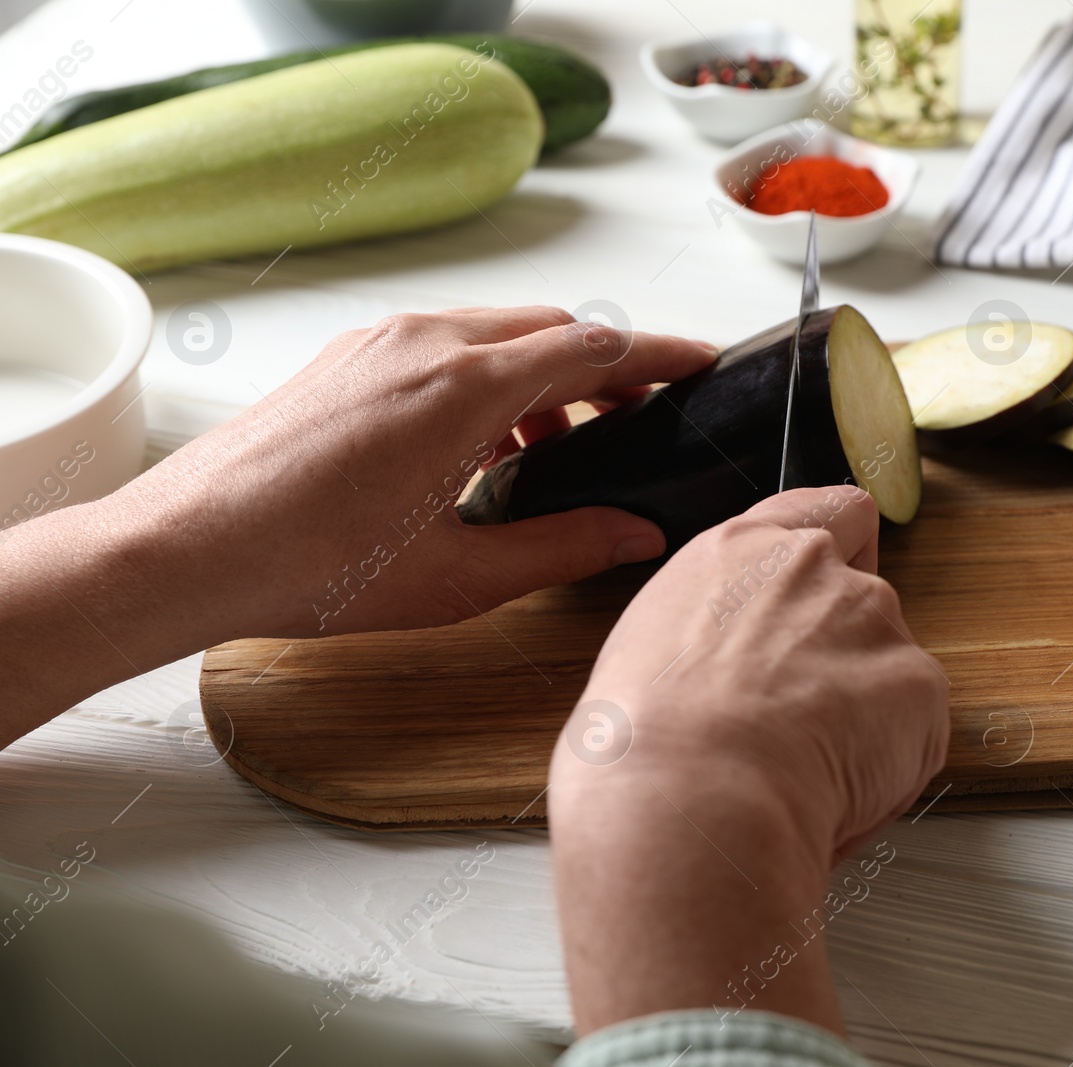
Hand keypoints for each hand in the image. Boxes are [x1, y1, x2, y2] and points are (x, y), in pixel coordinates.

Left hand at [0, 306, 716, 739]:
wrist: (185, 550)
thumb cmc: (310, 568)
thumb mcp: (460, 576)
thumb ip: (562, 545)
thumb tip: (635, 533)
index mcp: (465, 387)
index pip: (595, 345)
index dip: (660, 353)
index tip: (704, 360)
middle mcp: (425, 342)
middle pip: (551, 328)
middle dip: (605, 367)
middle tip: (639, 419)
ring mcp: (378, 341)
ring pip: (496, 332)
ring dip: (542, 375)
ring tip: (555, 450)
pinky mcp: (346, 357)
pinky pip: (443, 343)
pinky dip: (487, 376)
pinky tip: (479, 444)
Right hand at [549, 486, 948, 1035]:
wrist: (689, 797)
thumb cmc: (643, 744)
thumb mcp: (646, 649)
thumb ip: (711, 631)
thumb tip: (724, 674)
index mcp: (738, 551)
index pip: (820, 511)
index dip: (840, 549)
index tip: (832, 587)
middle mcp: (813, 567)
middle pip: (862, 594)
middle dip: (844, 655)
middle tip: (800, 720)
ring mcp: (872, 618)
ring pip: (889, 664)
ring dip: (866, 710)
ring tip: (805, 767)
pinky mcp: (918, 682)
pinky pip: (918, 725)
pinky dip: (893, 762)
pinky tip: (836, 790)